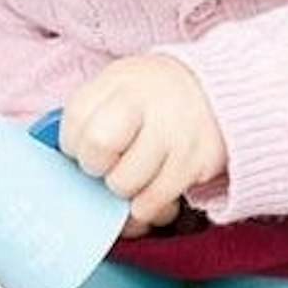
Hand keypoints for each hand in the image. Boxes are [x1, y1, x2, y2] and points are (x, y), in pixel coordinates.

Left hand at [60, 54, 226, 232]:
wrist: (227, 92)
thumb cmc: (158, 98)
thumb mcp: (122, 87)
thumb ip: (92, 113)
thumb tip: (60, 160)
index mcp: (123, 80)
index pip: (76, 116)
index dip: (72, 142)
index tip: (83, 148)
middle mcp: (150, 101)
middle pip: (98, 145)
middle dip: (95, 166)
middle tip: (108, 164)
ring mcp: (176, 132)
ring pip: (124, 183)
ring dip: (122, 189)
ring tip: (133, 177)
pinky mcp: (197, 162)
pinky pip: (154, 201)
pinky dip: (145, 207)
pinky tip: (148, 196)